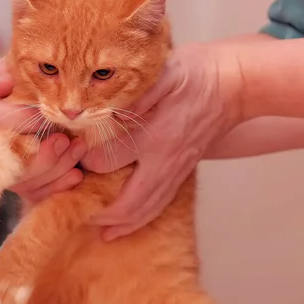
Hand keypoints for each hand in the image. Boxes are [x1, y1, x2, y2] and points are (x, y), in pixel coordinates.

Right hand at [0, 58, 85, 201]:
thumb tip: (6, 84)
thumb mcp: (14, 69)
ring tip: (79, 148)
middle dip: (44, 151)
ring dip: (58, 166)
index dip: (22, 120)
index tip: (45, 113)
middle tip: (66, 139)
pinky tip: (77, 174)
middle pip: (12, 159)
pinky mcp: (24, 186)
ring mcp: (7, 170)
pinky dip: (60, 184)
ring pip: (28, 181)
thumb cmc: (24, 84)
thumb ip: (8, 70)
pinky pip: (40, 194)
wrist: (38, 108)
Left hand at [83, 44, 240, 239]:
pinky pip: (156, 208)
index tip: (72, 155)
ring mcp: (174, 173)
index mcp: (155, 136)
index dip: (85, 161)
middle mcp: (164, 162)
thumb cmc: (194, 75)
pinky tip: (118, 230)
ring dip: (115, 223)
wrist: (232, 87)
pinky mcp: (180, 176)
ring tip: (92, 226)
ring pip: (142, 211)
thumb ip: (138, 93)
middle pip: (126, 201)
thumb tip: (110, 114)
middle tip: (73, 207)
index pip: (109, 160)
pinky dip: (135, 223)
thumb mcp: (165, 73)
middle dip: (97, 209)